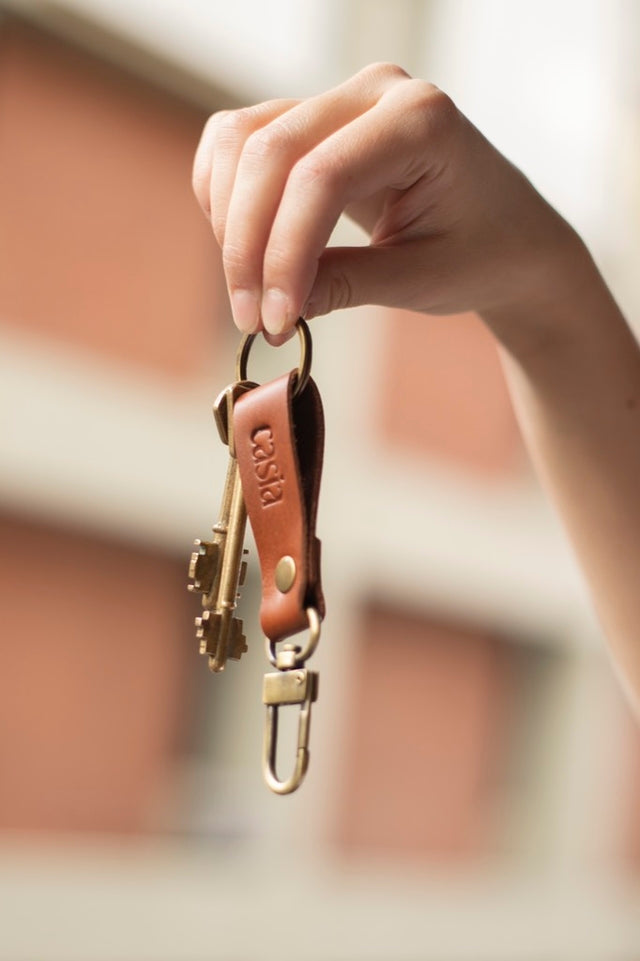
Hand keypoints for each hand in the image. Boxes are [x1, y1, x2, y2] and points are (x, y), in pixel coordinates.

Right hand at [193, 62, 577, 339]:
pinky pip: (239, 141)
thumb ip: (346, 286)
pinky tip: (243, 248)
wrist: (505, 234)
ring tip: (250, 292)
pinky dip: (224, 194)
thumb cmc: (479, 253)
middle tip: (252, 318)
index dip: (284, 253)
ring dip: (228, 221)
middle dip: (247, 245)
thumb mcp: (420, 279)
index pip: (322, 178)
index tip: (275, 319)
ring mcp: (339, 98)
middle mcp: (374, 92)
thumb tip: (272, 309)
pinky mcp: (311, 118)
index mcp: (420, 120)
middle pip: (270, 153)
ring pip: (241, 140)